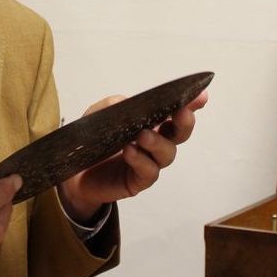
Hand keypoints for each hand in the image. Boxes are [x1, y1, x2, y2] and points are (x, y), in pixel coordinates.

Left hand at [58, 91, 207, 222]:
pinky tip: (130, 151)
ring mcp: (149, 162)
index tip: (201, 95)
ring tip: (143, 135)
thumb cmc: (93, 140)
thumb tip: (126, 101)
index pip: (175, 111)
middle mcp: (156, 142)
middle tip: (181, 112)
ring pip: (167, 153)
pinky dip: (140, 160)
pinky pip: (148, 171)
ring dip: (158, 142)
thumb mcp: (97, 116)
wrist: (75, 172)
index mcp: (151, 122)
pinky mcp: (138, 181)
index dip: (191, 103)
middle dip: (184, 121)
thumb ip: (112, 105)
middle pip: (180, 133)